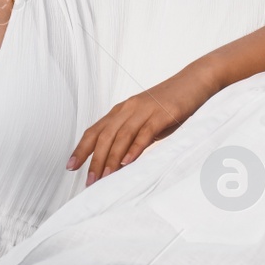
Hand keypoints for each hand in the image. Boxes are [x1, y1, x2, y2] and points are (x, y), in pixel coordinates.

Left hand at [68, 65, 219, 184]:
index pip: (94, 131)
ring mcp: (144, 110)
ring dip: (111, 159)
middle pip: (104, 136)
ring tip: (104, 178)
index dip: (81, 149)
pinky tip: (127, 162)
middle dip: (94, 160)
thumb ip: (131, 136)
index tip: (70, 166)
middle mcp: (128, 109)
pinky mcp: (162, 114)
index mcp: (121, 111)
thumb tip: (118, 161)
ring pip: (121, 136)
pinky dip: (135, 148)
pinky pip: (144, 133)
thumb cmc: (170, 105)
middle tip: (89, 182)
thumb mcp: (145, 120)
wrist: (194, 81)